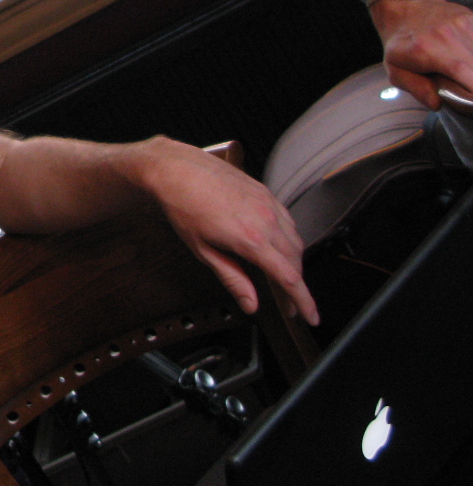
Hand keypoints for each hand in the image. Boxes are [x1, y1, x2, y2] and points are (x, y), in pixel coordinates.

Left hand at [139, 138, 317, 325]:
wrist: (175, 168)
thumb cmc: (183, 206)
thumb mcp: (202, 250)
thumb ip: (232, 278)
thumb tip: (250, 304)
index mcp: (251, 239)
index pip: (289, 278)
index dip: (304, 301)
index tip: (310, 317)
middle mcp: (266, 220)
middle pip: (296, 262)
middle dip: (297, 286)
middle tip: (289, 303)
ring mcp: (268, 204)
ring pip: (295, 240)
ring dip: (294, 262)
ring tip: (282, 277)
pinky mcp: (265, 192)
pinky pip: (288, 221)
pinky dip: (288, 239)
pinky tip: (277, 246)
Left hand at [374, 0, 472, 108]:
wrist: (404, 6)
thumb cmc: (400, 42)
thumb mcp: (396, 70)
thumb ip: (417, 89)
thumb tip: (438, 103)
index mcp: (426, 51)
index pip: (464, 74)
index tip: (470, 99)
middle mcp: (447, 35)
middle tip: (466, 89)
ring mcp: (463, 23)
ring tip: (464, 75)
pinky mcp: (472, 18)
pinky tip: (467, 60)